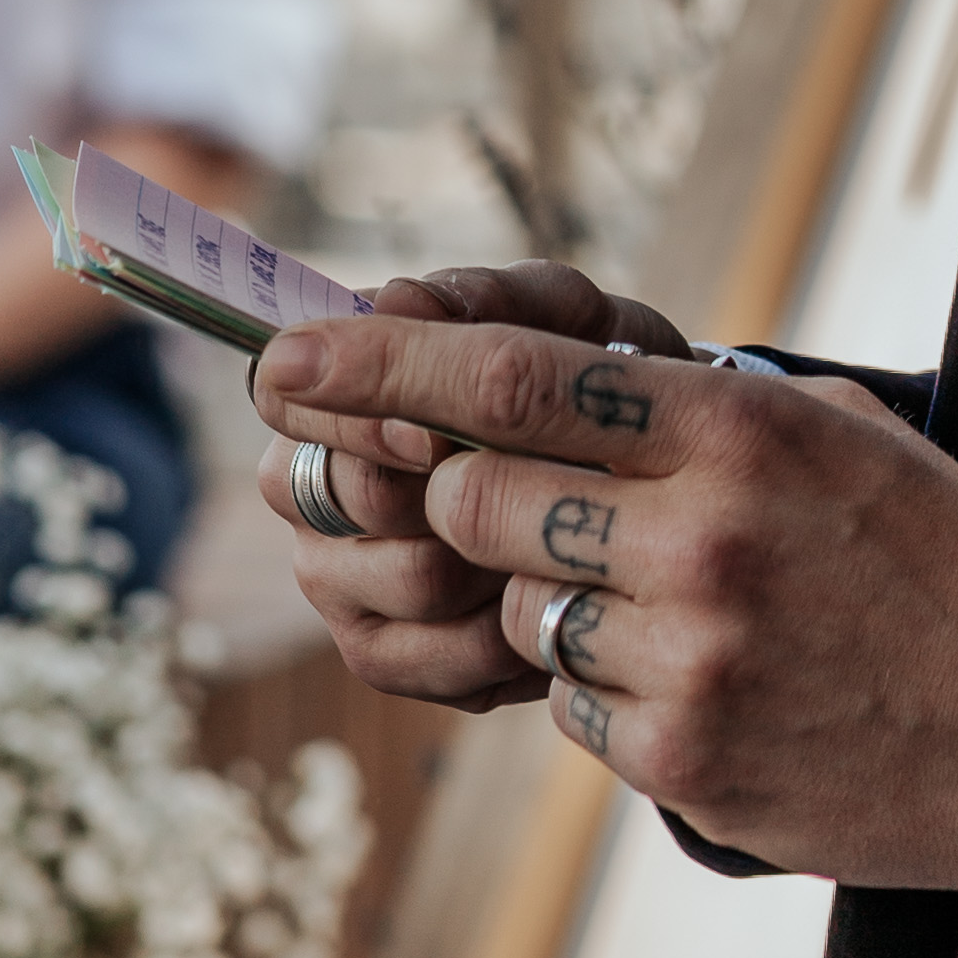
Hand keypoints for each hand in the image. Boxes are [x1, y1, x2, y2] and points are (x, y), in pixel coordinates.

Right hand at [250, 267, 692, 713]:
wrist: (671, 481)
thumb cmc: (603, 379)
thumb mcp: (571, 320)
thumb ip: (490, 298)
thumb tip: (396, 299)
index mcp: (339, 388)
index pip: (285, 395)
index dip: (359, 417)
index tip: (436, 433)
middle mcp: (319, 486)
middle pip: (347, 493)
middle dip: (449, 486)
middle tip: (533, 474)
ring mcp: (345, 579)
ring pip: (408, 577)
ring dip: (502, 556)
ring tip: (563, 530)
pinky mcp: (388, 656)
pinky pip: (432, 659)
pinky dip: (505, 634)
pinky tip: (549, 597)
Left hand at [257, 300, 957, 894]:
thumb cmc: (943, 560)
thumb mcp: (839, 432)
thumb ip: (695, 406)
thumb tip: (536, 381)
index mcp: (737, 429)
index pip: (512, 378)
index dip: (379, 364)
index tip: (282, 358)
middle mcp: (700, 536)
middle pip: (472, 501)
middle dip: (471, 500)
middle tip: (537, 504)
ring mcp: (687, 657)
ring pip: (517, 610)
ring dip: (557, 601)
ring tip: (678, 606)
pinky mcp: (682, 761)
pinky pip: (571, 707)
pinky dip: (612, 690)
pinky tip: (711, 680)